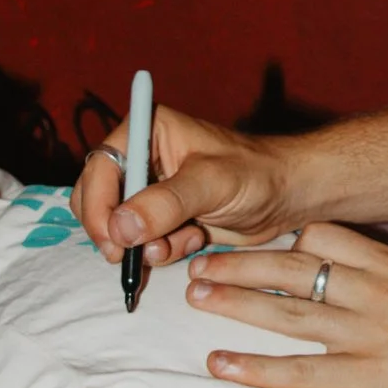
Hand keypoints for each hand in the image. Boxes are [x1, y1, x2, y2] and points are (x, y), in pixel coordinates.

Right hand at [74, 107, 297, 269]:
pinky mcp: (163, 218)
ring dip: (145, 244)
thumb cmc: (257, 174)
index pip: (100, 168)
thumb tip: (119, 227)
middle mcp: (142, 158)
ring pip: (118, 227)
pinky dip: (162, 251)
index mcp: (146, 131)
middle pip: (98, 199)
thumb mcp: (211, 184)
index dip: (98, 206)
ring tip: (182, 242)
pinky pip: (141, 243)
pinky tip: (194, 240)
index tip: (113, 240)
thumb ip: (165, 203)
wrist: (289, 197)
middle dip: (116, 231)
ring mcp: (151, 190)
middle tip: (132, 256)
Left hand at [187, 225, 387, 387]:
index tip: (255, 237)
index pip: (326, 234)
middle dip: (242, 262)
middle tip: (202, 261)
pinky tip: (219, 364)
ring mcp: (368, 333)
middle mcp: (376, 290)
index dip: (284, 234)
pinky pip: (297, 371)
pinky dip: (252, 368)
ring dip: (234, 303)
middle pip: (293, 265)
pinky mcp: (368, 377)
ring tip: (196, 297)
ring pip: (284, 311)